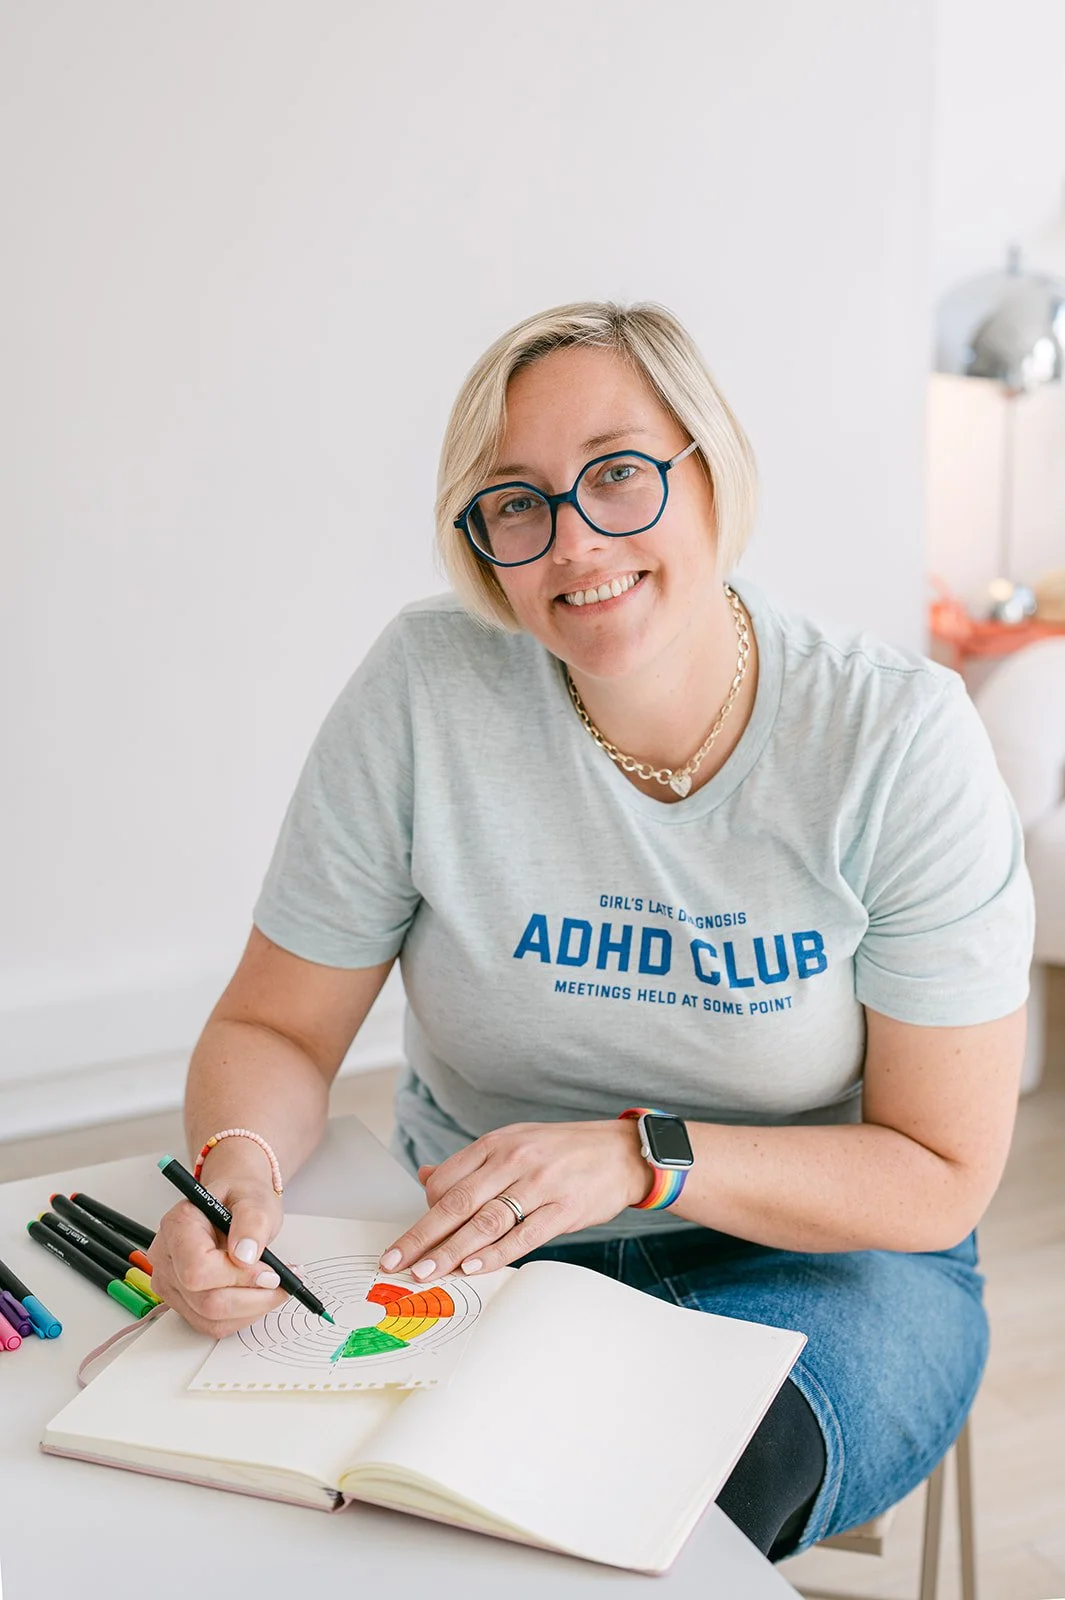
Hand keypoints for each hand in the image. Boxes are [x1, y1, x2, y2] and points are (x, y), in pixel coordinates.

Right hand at [147, 1151, 288, 1338]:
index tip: (270, 1271)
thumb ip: (252, 1222)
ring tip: (273, 1287)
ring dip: (250, 1310)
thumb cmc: (240, 1199)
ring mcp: (170, 1283)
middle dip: (252, 1297)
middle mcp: (167, 1257)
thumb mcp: (254, 1199)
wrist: (234, 1203)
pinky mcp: (182, 1302)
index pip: (197, 1270)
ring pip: (209, 1320)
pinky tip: (257, 1294)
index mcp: (178, 1225)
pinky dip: (241, 1315)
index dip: (237, 1277)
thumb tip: (246, 1255)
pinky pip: (211, 1325)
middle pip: (205, 1302)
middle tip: (280, 1281)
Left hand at [378, 1120, 650, 1279]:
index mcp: (497, 1144)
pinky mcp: (563, 1208)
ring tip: (426, 1273)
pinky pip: (523, 1235)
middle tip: (396, 1263)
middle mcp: (514, 1160)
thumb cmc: (563, 1151)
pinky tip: (473, 1267)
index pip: (446, 1180)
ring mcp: (539, 1184)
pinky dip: (496, 1254)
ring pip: (485, 1221)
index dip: (423, 1213)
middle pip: (457, 1202)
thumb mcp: (514, 1143)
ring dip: (451, 1251)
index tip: (406, 1242)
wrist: (621, 1152)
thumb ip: (471, 1164)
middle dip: (422, 1236)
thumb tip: (425, 1178)